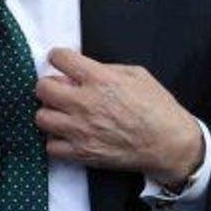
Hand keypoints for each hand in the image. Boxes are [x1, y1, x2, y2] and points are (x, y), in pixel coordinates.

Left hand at [35, 48, 202, 187]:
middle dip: (49, 85)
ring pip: (41, 117)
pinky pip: (51, 146)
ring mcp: (81, 130)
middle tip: (60, 89)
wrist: (169, 144)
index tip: (62, 61)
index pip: (59, 58)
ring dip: (50, 113)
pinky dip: (56, 141)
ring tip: (63, 113)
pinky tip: (68, 135)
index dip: (59, 57)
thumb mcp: (137, 75)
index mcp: (100, 79)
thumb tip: (82, 68)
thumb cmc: (158, 108)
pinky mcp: (82, 153)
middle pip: (42, 88)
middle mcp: (85, 103)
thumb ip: (105, 68)